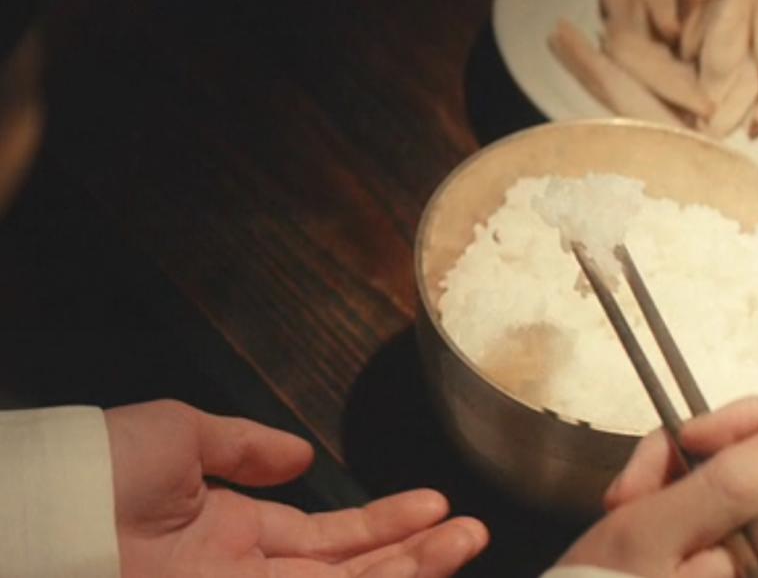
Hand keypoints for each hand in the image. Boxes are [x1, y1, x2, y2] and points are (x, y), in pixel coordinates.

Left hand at [105, 400, 487, 577]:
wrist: (43, 517)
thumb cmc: (95, 471)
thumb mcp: (176, 435)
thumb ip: (242, 444)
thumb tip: (301, 455)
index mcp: (234, 532)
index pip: (328, 536)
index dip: (383, 521)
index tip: (433, 503)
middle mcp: (251, 576)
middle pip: (352, 573)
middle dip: (415, 552)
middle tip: (472, 531)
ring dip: (410, 571)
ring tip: (465, 543)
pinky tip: (412, 573)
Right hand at [554, 397, 757, 577]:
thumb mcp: (649, 534)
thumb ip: (729, 484)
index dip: (751, 420)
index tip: (691, 440)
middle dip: (697, 453)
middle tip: (637, 486)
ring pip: (742, 475)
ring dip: (678, 475)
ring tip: (629, 509)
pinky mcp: (747, 563)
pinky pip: (728, 504)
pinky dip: (682, 500)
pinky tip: (643, 524)